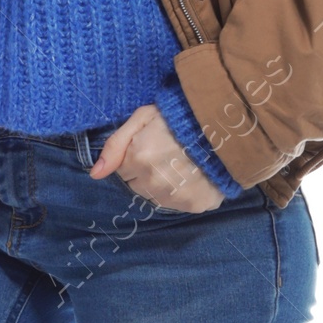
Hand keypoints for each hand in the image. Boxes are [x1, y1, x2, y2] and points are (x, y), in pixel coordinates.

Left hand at [89, 105, 225, 212]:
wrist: (227, 124)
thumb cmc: (181, 117)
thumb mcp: (144, 117)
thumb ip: (115, 144)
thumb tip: (94, 174)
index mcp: (138, 159)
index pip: (122, 171)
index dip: (135, 157)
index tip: (151, 145)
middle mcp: (154, 182)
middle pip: (138, 187)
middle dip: (146, 173)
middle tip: (167, 154)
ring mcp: (175, 197)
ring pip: (156, 197)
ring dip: (163, 185)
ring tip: (181, 164)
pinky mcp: (195, 205)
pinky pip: (178, 204)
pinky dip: (183, 193)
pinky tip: (193, 175)